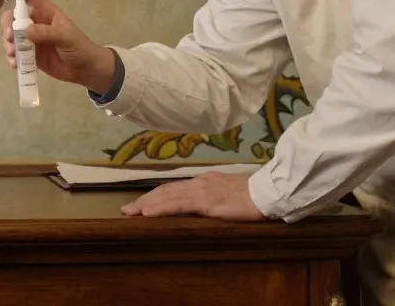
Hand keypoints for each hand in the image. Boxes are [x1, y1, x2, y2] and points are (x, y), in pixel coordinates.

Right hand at [0, 0, 117, 93]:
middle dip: (8, 25)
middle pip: (15, 17)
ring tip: (13, 54)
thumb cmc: (79, 47)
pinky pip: (16, 53)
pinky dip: (13, 58)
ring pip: (12, 36)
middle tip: (9, 36)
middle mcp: (37, 24)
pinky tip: (16, 64)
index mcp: (47, 13)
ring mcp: (32, 40)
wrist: (85, 70)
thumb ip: (46, 33)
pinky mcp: (31, 55)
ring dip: (9, 44)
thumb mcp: (66, 37)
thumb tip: (25, 31)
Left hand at [120, 173, 267, 220]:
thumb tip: (204, 206)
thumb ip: (214, 197)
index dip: (155, 196)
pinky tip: (147, 213)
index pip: (174, 188)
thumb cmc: (252, 196)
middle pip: (165, 190)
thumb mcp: (228, 194)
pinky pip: (177, 204)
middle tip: (127, 210)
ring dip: (145, 205)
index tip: (141, 203)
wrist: (266, 193)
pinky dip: (160, 208)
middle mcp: (198, 182)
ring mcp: (200, 190)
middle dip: (144, 200)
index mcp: (204, 181)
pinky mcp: (205, 201)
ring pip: (166, 196)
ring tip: (130, 212)